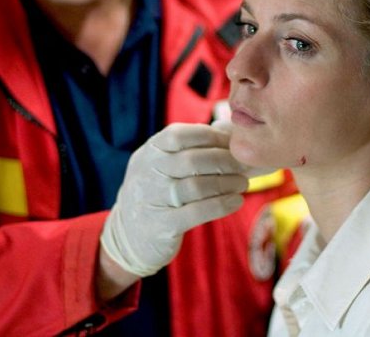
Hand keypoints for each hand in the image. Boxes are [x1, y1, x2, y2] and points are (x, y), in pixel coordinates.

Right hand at [100, 123, 248, 276]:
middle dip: (225, 160)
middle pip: (192, 160)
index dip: (210, 136)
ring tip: (242, 183)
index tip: (232, 143)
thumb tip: (228, 133)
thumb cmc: (155, 193)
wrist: (126, 236)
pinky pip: (198, 212)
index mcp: (149, 152)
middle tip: (243, 165)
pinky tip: (236, 201)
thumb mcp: (160, 166)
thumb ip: (188, 149)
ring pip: (197, 186)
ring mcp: (153, 200)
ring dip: (227, 183)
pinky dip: (222, 205)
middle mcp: (147, 173)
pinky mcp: (162, 225)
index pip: (179, 135)